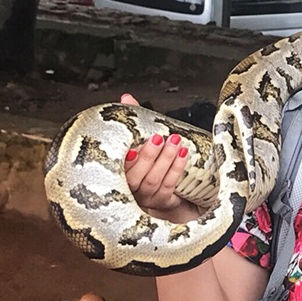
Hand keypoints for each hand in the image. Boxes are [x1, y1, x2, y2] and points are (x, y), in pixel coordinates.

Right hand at [120, 92, 196, 223]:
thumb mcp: (137, 141)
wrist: (163, 191)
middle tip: (158, 138)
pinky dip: (177, 169)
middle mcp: (129, 189)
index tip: (132, 147)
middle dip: (149, 156)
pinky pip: (169, 186)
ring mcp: (145, 198)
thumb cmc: (147, 162)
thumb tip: (126, 98)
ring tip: (175, 142)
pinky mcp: (162, 202)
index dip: (125, 159)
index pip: (118, 168)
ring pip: (154, 181)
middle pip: (136, 177)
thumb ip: (132, 122)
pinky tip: (184, 155)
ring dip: (166, 160)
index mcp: (117, 174)